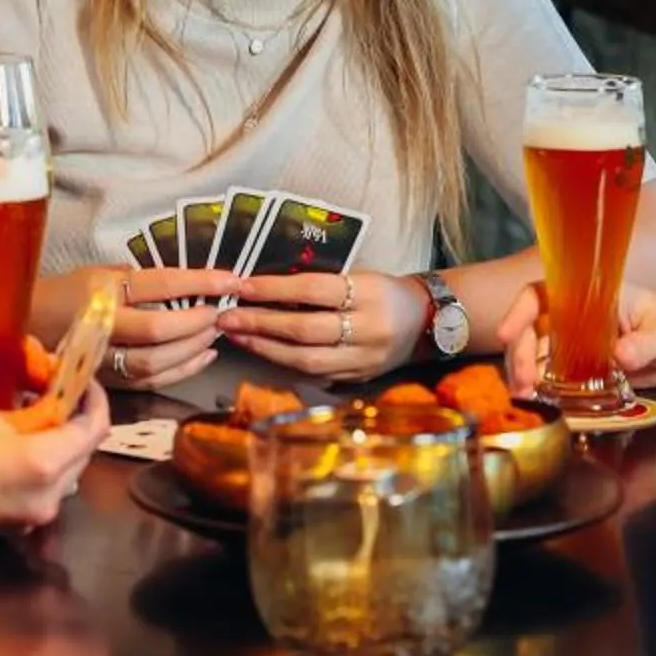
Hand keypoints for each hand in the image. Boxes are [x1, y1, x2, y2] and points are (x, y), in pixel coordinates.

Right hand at [0, 382, 110, 548]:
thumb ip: (30, 417)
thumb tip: (51, 413)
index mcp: (44, 465)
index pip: (93, 428)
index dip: (93, 397)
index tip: (81, 377)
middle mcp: (47, 499)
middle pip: (82, 454)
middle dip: (76, 420)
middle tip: (59, 391)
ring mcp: (28, 519)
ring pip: (63, 474)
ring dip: (58, 444)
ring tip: (38, 413)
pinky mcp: (8, 528)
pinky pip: (39, 491)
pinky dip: (39, 465)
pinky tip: (18, 444)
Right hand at [58, 267, 233, 389]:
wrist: (21, 327)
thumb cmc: (62, 295)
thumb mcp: (94, 272)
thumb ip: (135, 278)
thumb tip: (182, 283)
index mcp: (100, 289)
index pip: (159, 284)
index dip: (199, 282)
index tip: (229, 280)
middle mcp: (101, 325)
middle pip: (158, 329)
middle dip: (197, 322)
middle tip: (219, 313)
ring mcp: (102, 358)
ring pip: (155, 362)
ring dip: (193, 349)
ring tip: (213, 334)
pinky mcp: (106, 381)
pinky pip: (150, 381)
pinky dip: (182, 370)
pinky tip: (202, 357)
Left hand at [215, 271, 426, 380]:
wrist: (428, 321)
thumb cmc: (384, 291)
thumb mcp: (359, 277)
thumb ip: (319, 285)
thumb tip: (265, 288)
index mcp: (369, 294)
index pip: (314, 290)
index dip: (274, 289)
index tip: (242, 286)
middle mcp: (368, 329)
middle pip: (306, 330)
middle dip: (261, 324)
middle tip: (227, 317)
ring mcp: (363, 360)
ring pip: (306, 360)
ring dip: (265, 349)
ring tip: (237, 336)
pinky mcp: (357, 379)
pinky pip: (314, 374)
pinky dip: (283, 363)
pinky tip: (262, 352)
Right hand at [495, 280, 655, 393]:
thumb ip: (644, 344)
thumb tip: (622, 355)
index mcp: (589, 296)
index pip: (541, 294)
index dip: (518, 312)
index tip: (506, 334)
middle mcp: (575, 318)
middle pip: (531, 330)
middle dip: (520, 354)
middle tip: (524, 383)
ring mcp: (576, 346)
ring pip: (536, 356)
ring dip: (527, 376)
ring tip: (527, 398)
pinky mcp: (581, 371)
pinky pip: (553, 379)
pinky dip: (544, 391)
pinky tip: (541, 404)